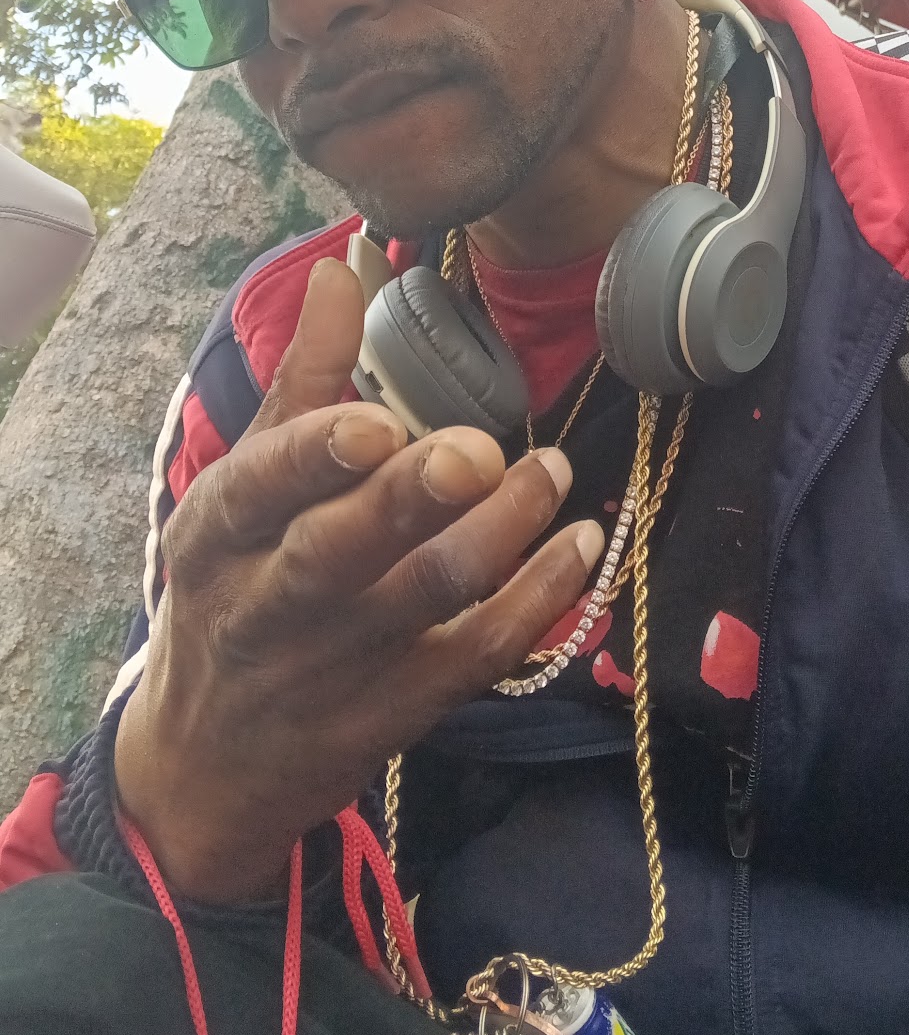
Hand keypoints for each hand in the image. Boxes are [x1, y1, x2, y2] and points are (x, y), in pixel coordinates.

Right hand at [114, 257, 601, 902]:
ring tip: (552, 473)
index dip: (318, 457)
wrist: (202, 766)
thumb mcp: (240, 488)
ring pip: (424, 598)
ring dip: (500, 532)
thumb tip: (338, 267)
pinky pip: (476, 656)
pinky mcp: (396, 712)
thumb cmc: (230, 590)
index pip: (259, 488)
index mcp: (217, 531)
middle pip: (339, 552)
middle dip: (412, 499)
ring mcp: (334, 665)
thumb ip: (301, 379)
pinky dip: (535, 601)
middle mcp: (267, 602)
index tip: (379, 423)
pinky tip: (580, 547)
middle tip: (481, 450)